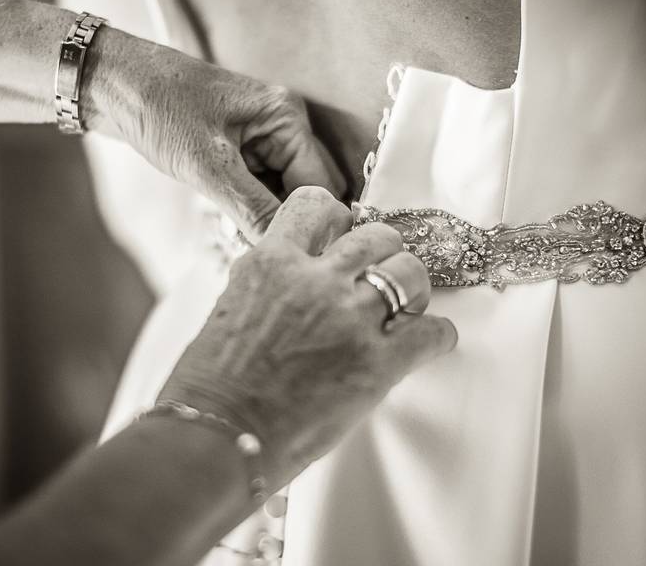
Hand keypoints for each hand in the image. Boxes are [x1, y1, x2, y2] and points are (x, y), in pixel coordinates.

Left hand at [85, 27, 345, 239]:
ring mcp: (261, 137)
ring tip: (237, 236)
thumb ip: (252, 207)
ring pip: (282, 192)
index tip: (286, 253)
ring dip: (265, 216)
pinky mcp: (240, 149)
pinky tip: (229, 224)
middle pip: (306, 190)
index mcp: (287, 118)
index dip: (307, 221)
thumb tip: (284, 244)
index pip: (320, 185)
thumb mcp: (207, 165)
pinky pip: (260, 186)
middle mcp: (283, 126)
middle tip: (257, 246)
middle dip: (286, 220)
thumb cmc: (158, 108)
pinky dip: (249, 207)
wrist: (111, 83)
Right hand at [158, 187, 457, 486]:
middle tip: (379, 280)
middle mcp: (312, 279)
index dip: (337, 222)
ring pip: (410, 272)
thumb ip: (268, 283)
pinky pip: (432, 333)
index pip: (316, 205)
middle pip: (376, 236)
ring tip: (405, 311)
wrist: (215, 439)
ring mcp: (347, 318)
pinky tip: (426, 346)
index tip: (342, 241)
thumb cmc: (210, 386)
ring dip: (412, 290)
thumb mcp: (229, 308)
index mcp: (270, 262)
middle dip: (383, 255)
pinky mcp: (375, 363)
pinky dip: (436, 338)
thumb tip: (291, 279)